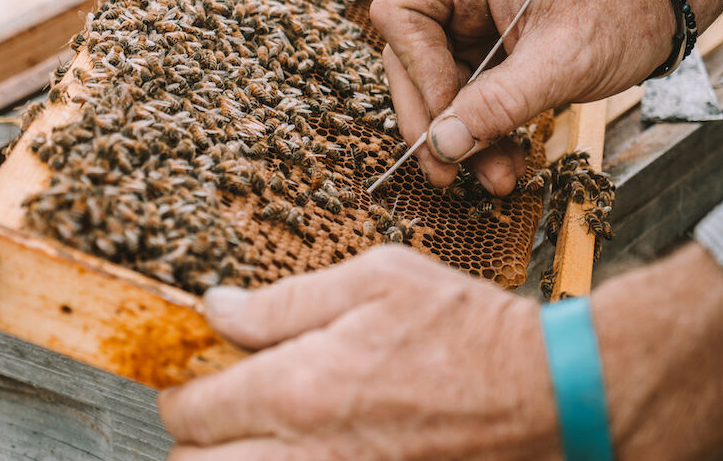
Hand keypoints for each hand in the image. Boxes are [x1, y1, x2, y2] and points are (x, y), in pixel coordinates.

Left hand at [159, 245, 558, 459]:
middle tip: (213, 410)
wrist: (544, 393)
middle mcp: (310, 454)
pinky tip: (302, 447)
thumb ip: (283, 300)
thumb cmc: (461, 328)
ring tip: (252, 431)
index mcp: (302, 387)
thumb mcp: (372, 280)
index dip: (178, 390)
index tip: (186, 377)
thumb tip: (217, 307)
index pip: (195, 409)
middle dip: (193, 439)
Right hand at [369, 0, 673, 194]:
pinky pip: (463, 98)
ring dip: (457, 138)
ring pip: (434, 87)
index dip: (416, 70)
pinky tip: (501, 163)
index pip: (402, 14)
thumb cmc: (618, 15)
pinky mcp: (481, 52)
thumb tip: (441, 146)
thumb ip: (499, 104)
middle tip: (446, 172)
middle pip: (408, 58)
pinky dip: (480, 133)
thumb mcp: (561, 63)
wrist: (657, 11)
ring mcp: (467, 24)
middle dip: (431, 120)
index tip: (448, 117)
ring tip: (492, 179)